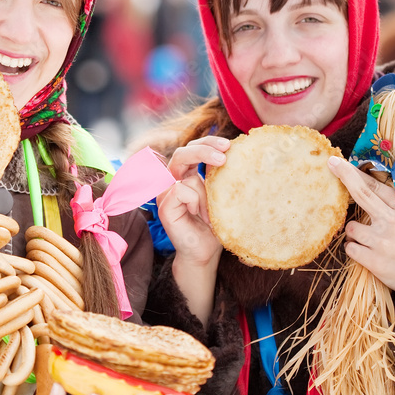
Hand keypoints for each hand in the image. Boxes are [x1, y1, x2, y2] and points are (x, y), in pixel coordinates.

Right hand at [157, 136, 228, 268]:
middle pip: (182, 153)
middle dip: (204, 149)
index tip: (229, 145)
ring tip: (210, 213)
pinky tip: (199, 216)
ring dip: (205, 194)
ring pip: (187, 176)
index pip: (192, 148)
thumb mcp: (220, 194)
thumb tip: (231, 150)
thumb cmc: (215, 225)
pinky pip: (181, 190)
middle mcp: (172, 181)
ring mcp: (165, 193)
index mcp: (186, 175)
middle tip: (225, 154)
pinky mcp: (164, 206)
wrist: (206, 252)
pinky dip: (196, 202)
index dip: (207, 141)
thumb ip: (217, 175)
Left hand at [327, 156, 394, 315]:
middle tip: (331, 164)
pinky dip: (355, 250)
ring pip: (350, 227)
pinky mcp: (375, 261)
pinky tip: (369, 254)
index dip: (354, 173)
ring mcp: (383, 241)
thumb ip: (393, 203)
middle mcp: (393, 220)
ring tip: (371, 241)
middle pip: (362, 193)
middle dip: (344, 175)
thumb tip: (366, 184)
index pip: (374, 186)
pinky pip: (350, 248)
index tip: (338, 162)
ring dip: (355, 233)